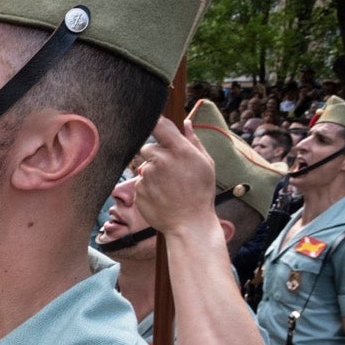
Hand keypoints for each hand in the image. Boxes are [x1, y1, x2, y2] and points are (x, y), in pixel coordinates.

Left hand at [133, 115, 218, 235]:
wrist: (189, 223)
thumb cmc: (201, 193)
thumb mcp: (205, 164)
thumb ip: (193, 141)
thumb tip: (186, 122)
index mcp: (180, 150)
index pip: (160, 125)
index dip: (154, 121)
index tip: (152, 122)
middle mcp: (161, 160)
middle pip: (147, 147)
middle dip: (155, 156)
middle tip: (169, 171)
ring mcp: (148, 175)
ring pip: (143, 166)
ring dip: (152, 173)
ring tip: (168, 187)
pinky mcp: (139, 189)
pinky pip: (140, 182)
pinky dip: (147, 187)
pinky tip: (161, 196)